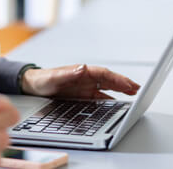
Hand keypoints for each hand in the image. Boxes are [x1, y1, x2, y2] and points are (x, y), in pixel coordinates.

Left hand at [20, 64, 140, 98]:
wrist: (33, 85)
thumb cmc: (42, 79)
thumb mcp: (53, 77)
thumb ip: (67, 73)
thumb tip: (82, 68)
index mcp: (82, 71)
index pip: (104, 73)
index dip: (117, 78)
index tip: (128, 84)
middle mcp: (86, 77)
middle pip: (109, 79)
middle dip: (124, 83)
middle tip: (138, 89)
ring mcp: (85, 86)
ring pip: (107, 87)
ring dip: (120, 90)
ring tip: (134, 94)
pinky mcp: (83, 95)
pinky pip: (100, 96)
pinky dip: (110, 99)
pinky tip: (118, 104)